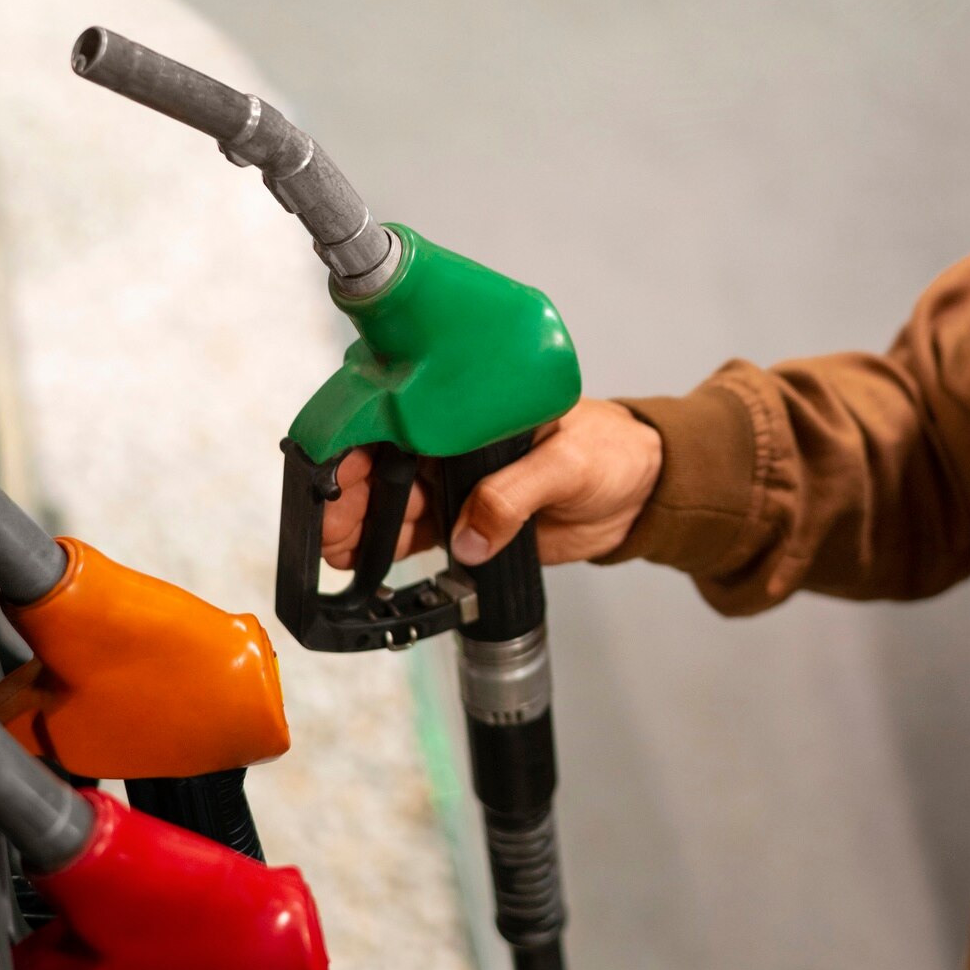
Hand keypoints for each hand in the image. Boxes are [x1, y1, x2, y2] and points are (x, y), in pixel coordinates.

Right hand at [318, 398, 664, 569]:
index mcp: (471, 408)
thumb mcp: (568, 465)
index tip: (331, 474)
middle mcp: (454, 441)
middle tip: (329, 527)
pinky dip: (386, 547)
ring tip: (338, 550)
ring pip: (390, 502)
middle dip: (348, 494)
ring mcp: (456, 482)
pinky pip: (415, 533)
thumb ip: (516, 494)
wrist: (640, 493)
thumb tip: (471, 534)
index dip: (356, 443)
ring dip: (360, 525)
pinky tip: (363, 562)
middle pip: (382, 463)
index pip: (400, 417)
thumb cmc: (611, 452)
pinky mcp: (466, 520)